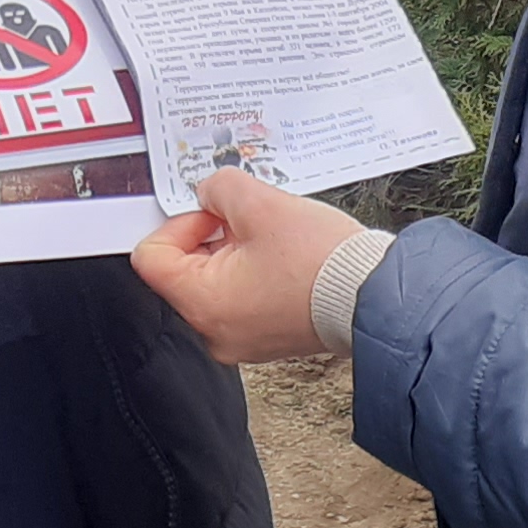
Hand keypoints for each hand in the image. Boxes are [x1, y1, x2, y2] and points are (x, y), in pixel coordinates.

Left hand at [131, 169, 365, 364]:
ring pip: (213, 281)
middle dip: (210, 234)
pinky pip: (239, 297)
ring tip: (272, 236)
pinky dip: (252, 271)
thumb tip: (209, 194)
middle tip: (247, 218)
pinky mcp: (264, 337)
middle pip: (182, 270)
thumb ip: (219, 188)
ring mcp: (240, 338)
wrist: (376, 296)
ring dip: (234, 251)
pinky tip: (283, 256)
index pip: (152, 258)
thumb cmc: (323, 263)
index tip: (211, 212)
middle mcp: (215, 331)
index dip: (178, 222)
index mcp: (203, 304)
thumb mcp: (260, 203)